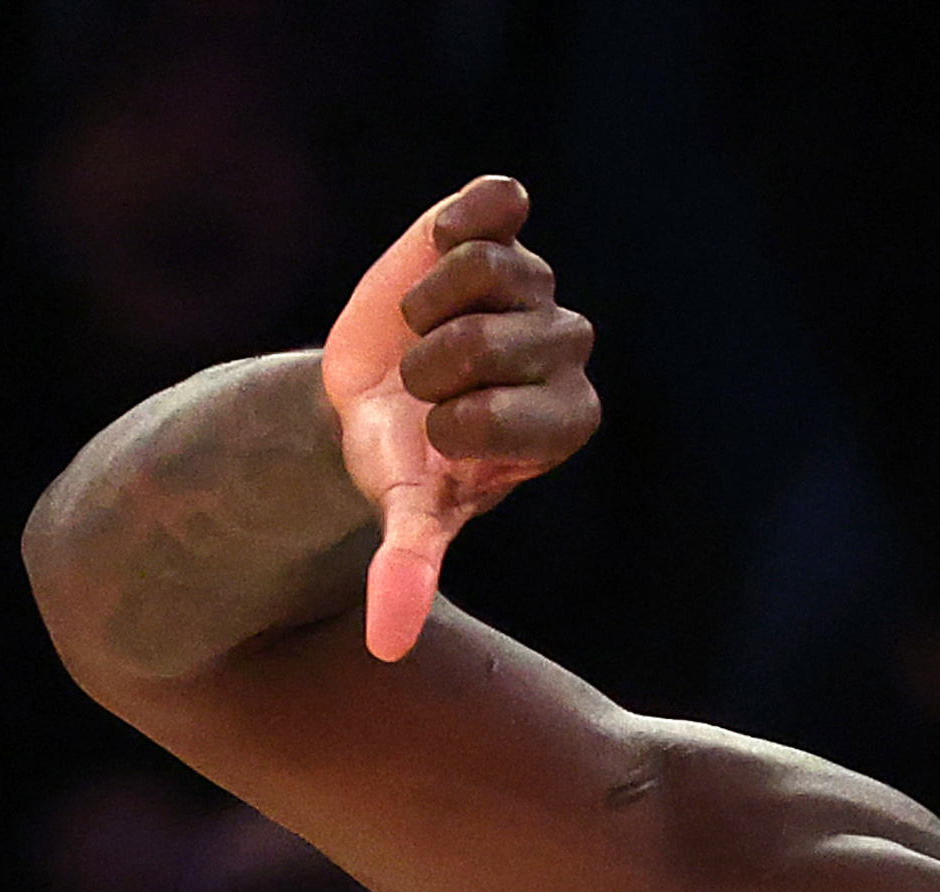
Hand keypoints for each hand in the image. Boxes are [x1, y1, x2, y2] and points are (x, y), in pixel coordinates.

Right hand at [321, 175, 598, 660]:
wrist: (372, 398)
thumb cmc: (406, 463)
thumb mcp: (409, 512)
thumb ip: (410, 566)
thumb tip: (387, 643)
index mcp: (567, 421)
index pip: (516, 414)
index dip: (456, 426)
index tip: (438, 439)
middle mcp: (565, 350)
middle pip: (494, 340)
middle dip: (432, 366)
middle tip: (421, 385)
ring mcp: (534, 287)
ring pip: (491, 268)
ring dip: (429, 299)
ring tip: (421, 328)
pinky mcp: (494, 232)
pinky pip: (497, 201)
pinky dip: (463, 217)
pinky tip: (438, 245)